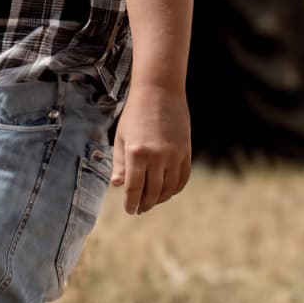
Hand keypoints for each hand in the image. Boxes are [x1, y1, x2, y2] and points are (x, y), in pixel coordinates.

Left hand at [111, 84, 191, 214]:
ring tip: (152, 201)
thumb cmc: (135, 113)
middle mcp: (156, 157)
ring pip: (168, 189)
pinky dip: (175, 189)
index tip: (129, 210)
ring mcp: (174, 155)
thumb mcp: (122, 136)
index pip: (134, 188)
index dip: (130, 203)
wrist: (160, 91)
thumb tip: (117, 185)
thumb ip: (120, 163)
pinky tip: (167, 191)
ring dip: (160, 199)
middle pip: (152, 192)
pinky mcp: (185, 152)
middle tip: (139, 209)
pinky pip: (182, 179)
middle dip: (144, 204)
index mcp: (136, 153)